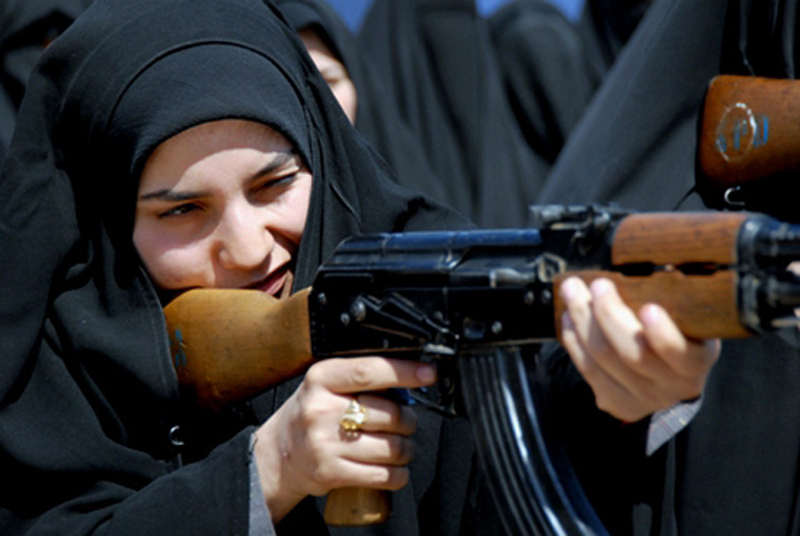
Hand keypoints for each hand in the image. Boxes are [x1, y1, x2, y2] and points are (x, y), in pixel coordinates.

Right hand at [253, 357, 435, 521]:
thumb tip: (410, 380)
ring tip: (399, 446)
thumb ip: (361, 379)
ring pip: (392, 447)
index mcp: (321, 378)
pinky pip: (383, 475)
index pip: (369, 371)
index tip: (428, 374)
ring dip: (406, 449)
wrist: (277, 454)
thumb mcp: (326, 385)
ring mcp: (325, 443)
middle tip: (405, 422)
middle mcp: (320, 409)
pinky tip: (394, 467)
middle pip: (389, 414)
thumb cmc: (310, 414)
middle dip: (408, 420)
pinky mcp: (331, 472)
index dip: (404, 372)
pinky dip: (398, 474)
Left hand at [558, 276, 720, 422]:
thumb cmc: (680, 336)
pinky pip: (586, 368)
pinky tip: (570, 317)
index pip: (679, 353)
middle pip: (631, 353)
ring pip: (602, 358)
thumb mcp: (691, 320)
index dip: (663, 333)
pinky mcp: (614, 401)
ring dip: (582, 320)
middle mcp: (669, 386)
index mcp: (695, 363)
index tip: (649, 307)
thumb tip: (655, 256)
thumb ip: (677, 298)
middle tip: (598, 285)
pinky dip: (574, 339)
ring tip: (573, 291)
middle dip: (608, 314)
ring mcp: (640, 397)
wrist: (671, 379)